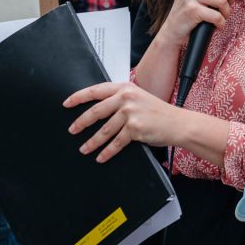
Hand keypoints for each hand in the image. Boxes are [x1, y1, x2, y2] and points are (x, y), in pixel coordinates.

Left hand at [64, 82, 180, 162]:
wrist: (178, 123)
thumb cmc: (158, 112)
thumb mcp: (139, 98)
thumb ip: (120, 99)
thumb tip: (99, 109)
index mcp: (125, 87)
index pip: (96, 90)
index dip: (79, 97)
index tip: (67, 104)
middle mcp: (127, 98)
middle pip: (96, 111)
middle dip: (81, 122)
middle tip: (72, 130)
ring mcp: (131, 113)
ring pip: (104, 130)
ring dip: (92, 141)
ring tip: (84, 148)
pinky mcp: (135, 128)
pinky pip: (116, 142)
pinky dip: (107, 152)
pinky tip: (101, 156)